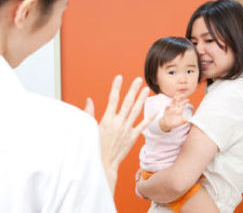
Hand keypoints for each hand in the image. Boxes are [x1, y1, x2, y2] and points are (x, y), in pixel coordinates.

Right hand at [84, 75, 153, 194]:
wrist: (103, 164)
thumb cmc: (93, 147)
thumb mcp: (88, 128)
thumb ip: (89, 113)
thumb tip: (89, 99)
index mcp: (107, 119)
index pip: (113, 99)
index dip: (116, 87)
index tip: (120, 77)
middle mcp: (118, 122)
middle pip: (127, 102)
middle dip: (133, 90)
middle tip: (138, 80)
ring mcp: (126, 130)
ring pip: (136, 111)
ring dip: (142, 99)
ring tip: (146, 90)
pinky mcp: (132, 138)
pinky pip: (142, 126)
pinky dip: (148, 118)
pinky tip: (154, 111)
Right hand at [159, 93, 188, 131]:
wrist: (167, 124)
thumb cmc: (175, 122)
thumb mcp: (180, 122)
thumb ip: (183, 121)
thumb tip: (187, 120)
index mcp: (179, 110)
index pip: (182, 104)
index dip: (185, 102)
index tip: (188, 100)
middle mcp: (175, 107)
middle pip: (177, 101)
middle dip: (179, 97)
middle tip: (182, 94)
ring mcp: (170, 109)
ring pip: (172, 103)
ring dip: (173, 100)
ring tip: (175, 97)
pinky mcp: (166, 111)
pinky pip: (167, 108)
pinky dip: (167, 107)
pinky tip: (168, 105)